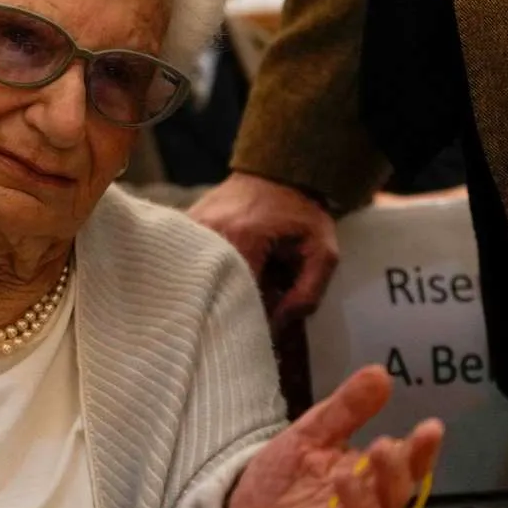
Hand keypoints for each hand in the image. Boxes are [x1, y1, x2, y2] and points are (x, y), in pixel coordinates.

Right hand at [189, 172, 338, 316]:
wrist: (277, 172)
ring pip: (193, 279)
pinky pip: (184, 262)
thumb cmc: (301, 214)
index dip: (249, 322)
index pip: (238, 298)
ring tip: (226, 302)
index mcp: (243, 237)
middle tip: (241, 323)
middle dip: (226, 312)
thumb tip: (276, 325)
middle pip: (210, 291)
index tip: (259, 335)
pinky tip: (211, 283)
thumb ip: (308, 294)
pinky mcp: (184, 225)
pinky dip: (197, 278)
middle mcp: (209, 231)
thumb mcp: (323, 252)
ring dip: (209, 295)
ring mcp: (191, 226)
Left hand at [228, 366, 443, 507]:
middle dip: (393, 473)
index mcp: (365, 480)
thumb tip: (381, 373)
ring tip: (343, 476)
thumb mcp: (308, 437)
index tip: (430, 428)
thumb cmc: (278, 482)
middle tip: (383, 446)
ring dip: (363, 504)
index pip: (404, 469)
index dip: (420, 451)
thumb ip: (345, 411)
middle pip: (392, 498)